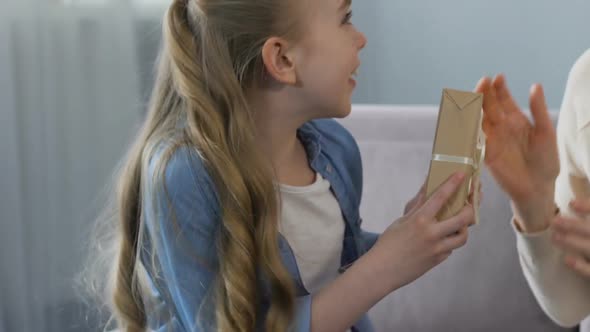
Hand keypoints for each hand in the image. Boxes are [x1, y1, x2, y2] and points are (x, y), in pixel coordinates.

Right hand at [371, 172, 474, 291]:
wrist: (382, 270)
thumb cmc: (388, 243)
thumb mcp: (402, 221)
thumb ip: (418, 206)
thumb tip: (427, 187)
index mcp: (420, 220)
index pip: (441, 197)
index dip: (453, 183)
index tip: (462, 174)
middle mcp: (432, 233)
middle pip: (463, 218)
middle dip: (472, 207)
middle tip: (473, 201)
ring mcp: (437, 248)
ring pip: (463, 236)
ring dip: (464, 228)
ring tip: (459, 223)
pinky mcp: (438, 260)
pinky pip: (451, 248)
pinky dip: (450, 240)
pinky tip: (444, 237)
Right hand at [475, 75, 558, 231]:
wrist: (538, 187)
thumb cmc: (546, 160)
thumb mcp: (545, 132)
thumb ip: (538, 110)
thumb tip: (535, 86)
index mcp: (515, 120)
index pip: (503, 100)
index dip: (499, 88)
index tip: (497, 77)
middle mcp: (501, 127)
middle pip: (488, 107)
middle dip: (485, 94)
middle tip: (483, 81)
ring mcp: (491, 140)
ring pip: (479, 120)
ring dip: (475, 109)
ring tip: (473, 96)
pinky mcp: (485, 154)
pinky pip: (474, 139)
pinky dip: (469, 129)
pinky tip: (466, 118)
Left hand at [552, 198, 589, 277]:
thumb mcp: (589, 234)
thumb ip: (586, 227)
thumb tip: (572, 207)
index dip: (589, 207)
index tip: (571, 203)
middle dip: (575, 226)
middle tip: (554, 221)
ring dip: (574, 242)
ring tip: (555, 237)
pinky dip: (582, 267)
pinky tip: (567, 260)